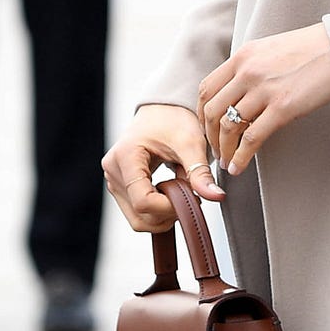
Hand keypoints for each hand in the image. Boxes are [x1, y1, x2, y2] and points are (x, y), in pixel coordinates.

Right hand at [102, 103, 224, 231]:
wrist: (162, 111)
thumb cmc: (173, 120)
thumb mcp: (191, 143)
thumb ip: (200, 172)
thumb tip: (216, 196)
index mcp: (126, 157)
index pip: (144, 201)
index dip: (170, 207)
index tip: (191, 196)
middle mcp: (113, 171)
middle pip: (138, 216)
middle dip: (168, 214)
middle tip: (188, 194)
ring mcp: (114, 180)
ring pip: (138, 219)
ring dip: (163, 214)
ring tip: (179, 189)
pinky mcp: (120, 187)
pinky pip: (137, 213)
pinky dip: (157, 210)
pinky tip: (170, 191)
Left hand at [199, 26, 329, 175]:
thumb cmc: (312, 49)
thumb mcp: (271, 50)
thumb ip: (252, 67)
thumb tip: (241, 91)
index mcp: (242, 57)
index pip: (207, 88)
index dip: (202, 114)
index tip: (207, 128)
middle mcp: (247, 72)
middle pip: (213, 110)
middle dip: (210, 136)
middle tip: (215, 150)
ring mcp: (264, 90)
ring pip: (229, 127)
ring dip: (224, 150)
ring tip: (226, 162)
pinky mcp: (283, 107)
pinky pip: (252, 138)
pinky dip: (241, 157)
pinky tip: (238, 167)